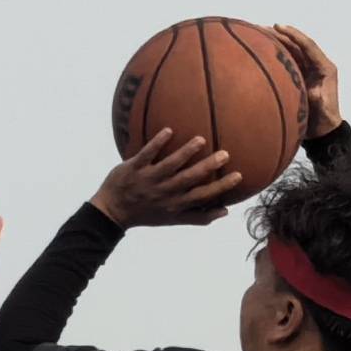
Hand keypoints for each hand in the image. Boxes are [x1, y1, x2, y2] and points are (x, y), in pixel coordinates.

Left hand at [92, 126, 240, 228]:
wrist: (112, 211)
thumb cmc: (148, 213)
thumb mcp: (173, 220)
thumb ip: (199, 216)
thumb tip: (226, 211)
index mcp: (176, 204)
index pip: (202, 195)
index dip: (221, 187)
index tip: (238, 175)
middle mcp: (164, 192)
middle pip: (189, 179)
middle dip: (207, 167)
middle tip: (225, 153)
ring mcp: (149, 179)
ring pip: (169, 165)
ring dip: (185, 153)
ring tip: (200, 140)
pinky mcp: (134, 168)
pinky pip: (146, 154)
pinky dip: (156, 143)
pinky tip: (168, 131)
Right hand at [265, 26, 342, 137]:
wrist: (322, 131)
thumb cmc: (324, 121)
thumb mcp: (323, 111)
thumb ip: (318, 99)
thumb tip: (312, 91)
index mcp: (325, 68)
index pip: (308, 46)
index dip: (294, 35)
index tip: (278, 26)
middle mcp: (316, 65)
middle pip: (297, 45)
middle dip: (281, 34)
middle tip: (261, 27)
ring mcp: (307, 70)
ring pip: (291, 51)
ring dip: (276, 42)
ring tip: (258, 34)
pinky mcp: (299, 77)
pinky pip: (287, 62)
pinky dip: (275, 55)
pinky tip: (261, 52)